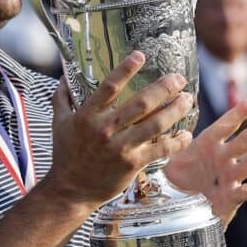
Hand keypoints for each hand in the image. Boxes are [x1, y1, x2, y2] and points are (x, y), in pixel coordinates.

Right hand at [43, 51, 193, 207]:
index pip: (109, 87)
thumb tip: (63, 77)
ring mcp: (120, 147)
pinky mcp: (132, 164)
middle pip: (141, 103)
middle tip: (178, 78)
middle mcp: (105, 129)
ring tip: (187, 100)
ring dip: (175, 110)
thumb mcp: (59, 124)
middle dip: (164, 88)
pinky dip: (176, 142)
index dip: (126, 69)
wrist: (70, 190)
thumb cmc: (65, 155)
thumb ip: (62, 98)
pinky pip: (159, 150)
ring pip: (155, 125)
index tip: (141, 56)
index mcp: (87, 116)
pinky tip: (186, 134)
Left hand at [165, 99, 246, 228]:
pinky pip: (238, 195)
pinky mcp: (228, 198)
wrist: (179, 203)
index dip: (235, 116)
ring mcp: (227, 178)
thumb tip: (147, 125)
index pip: (223, 127)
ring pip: (243, 168)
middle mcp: (222, 159)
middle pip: (239, 145)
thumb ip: (162, 143)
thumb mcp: (168, 155)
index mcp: (208, 145)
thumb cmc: (177, 173)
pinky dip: (245, 192)